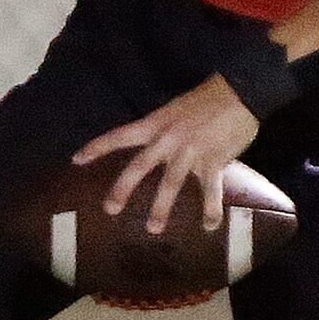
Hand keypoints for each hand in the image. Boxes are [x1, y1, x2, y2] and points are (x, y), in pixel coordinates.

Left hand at [73, 77, 262, 236]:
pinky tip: (209, 226)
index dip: (96, 148)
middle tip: (110, 210)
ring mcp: (190, 151)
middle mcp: (168, 139)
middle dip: (122, 190)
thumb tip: (160, 146)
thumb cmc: (210, 96)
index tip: (76, 160)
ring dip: (160, 209)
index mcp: (156, 123)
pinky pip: (210, 190)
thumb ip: (166, 128)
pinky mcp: (214, 160)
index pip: (119, 136)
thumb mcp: (177, 108)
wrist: (242, 89)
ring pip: (170, 184)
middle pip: (138, 167)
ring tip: (152, 229)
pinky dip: (210, 210)